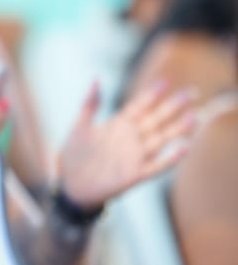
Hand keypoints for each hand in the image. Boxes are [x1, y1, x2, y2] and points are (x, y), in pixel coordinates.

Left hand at [58, 80, 195, 209]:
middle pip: (156, 119)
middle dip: (173, 106)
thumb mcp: (80, 126)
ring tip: (193, 117)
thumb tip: (96, 79)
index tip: (165, 81)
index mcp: (120, 125)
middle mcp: (132, 138)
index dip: (151, 94)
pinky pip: (157, 166)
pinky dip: (170, 158)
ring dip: (178, 130)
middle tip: (191, 92)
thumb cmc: (75, 155)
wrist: (71, 185)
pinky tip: (184, 148)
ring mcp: (135, 156)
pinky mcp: (135, 174)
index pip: (140, 106)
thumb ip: (90, 103)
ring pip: (161, 139)